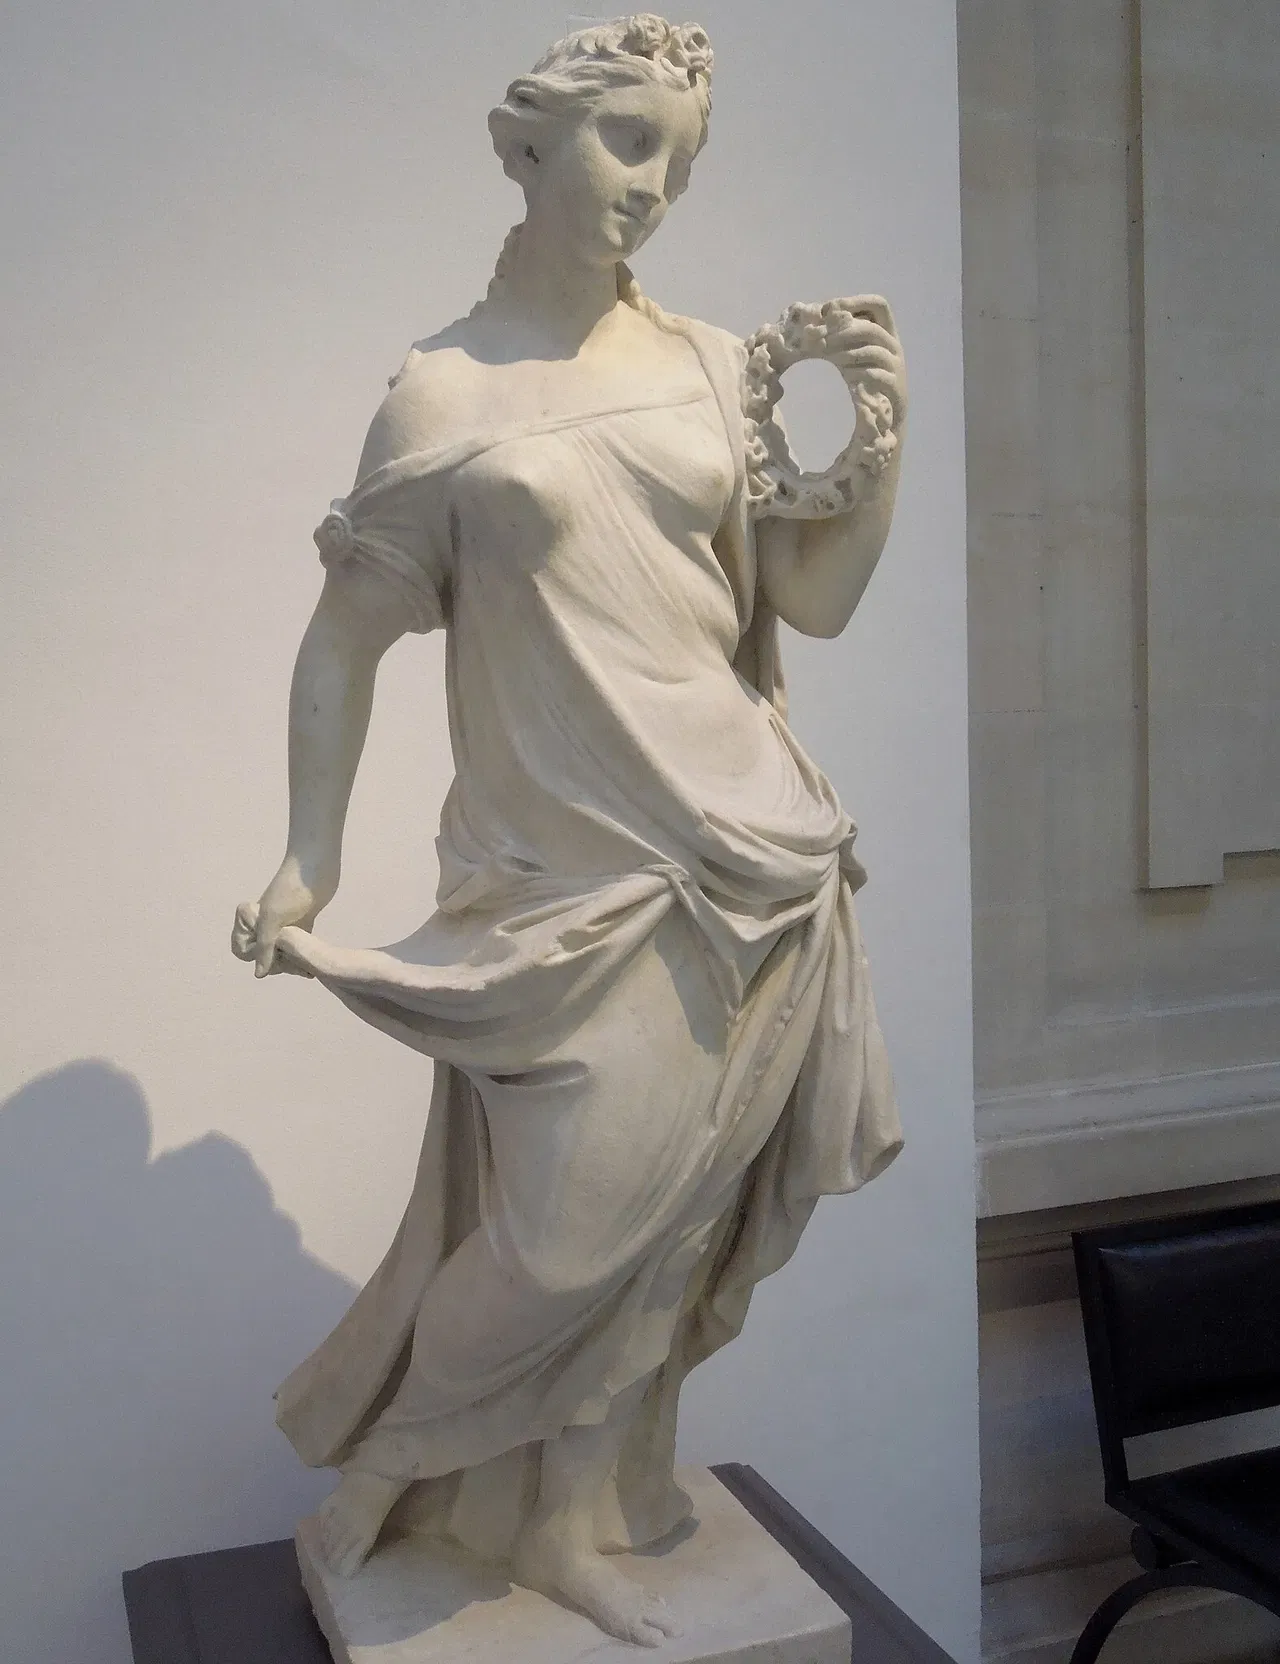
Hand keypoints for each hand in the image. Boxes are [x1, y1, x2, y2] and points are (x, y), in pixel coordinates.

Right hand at [232, 854, 335, 977]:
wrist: (316, 866)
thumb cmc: (290, 889)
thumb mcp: (272, 919)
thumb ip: (264, 947)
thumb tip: (258, 975)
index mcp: (247, 920)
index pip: (243, 951)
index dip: (255, 957)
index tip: (273, 953)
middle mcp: (261, 924)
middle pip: (263, 955)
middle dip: (277, 963)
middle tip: (297, 964)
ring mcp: (281, 925)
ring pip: (280, 952)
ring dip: (290, 962)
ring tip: (305, 968)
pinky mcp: (300, 924)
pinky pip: (295, 947)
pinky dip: (300, 956)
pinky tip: (309, 966)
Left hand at [824, 295, 906, 430]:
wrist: (887, 413)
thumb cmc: (864, 378)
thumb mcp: (850, 353)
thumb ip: (836, 339)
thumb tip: (808, 327)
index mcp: (885, 331)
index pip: (878, 304)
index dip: (854, 302)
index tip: (827, 311)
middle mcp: (893, 345)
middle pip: (872, 328)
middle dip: (844, 331)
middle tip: (820, 339)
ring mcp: (895, 366)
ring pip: (874, 351)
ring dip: (848, 352)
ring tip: (829, 357)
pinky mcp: (894, 386)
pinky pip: (877, 376)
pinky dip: (859, 374)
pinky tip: (846, 377)